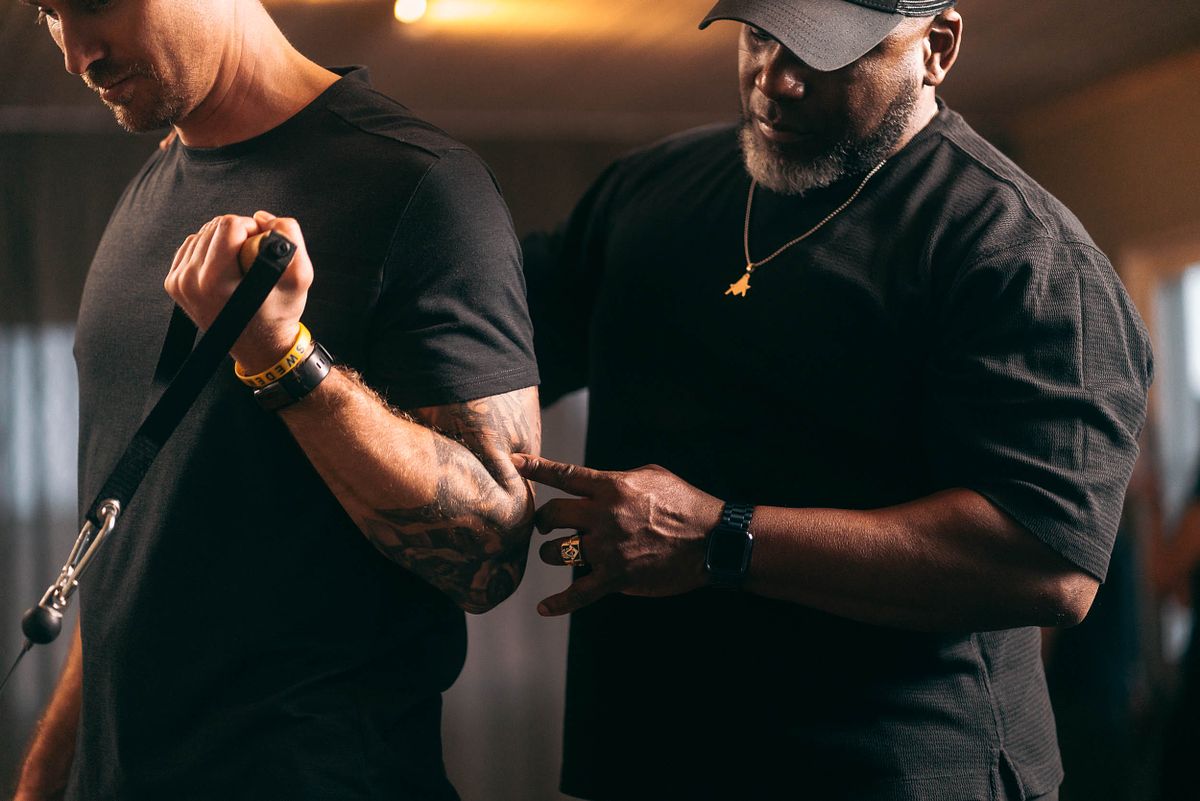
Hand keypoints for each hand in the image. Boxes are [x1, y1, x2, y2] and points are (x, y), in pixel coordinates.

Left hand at [165, 211, 313, 372]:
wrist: (260, 346)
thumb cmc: (279, 315)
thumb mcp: (299, 277)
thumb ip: (289, 237)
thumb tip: (261, 218)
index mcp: (213, 280)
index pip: (228, 224)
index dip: (252, 229)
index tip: (261, 247)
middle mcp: (190, 281)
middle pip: (214, 226)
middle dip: (238, 235)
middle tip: (253, 258)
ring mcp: (179, 283)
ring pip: (202, 234)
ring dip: (224, 243)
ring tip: (240, 266)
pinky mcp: (174, 283)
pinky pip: (192, 247)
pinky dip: (210, 251)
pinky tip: (225, 269)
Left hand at [511, 454, 722, 615]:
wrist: (711, 540)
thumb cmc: (685, 503)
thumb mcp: (652, 475)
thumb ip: (619, 478)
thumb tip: (598, 482)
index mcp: (611, 486)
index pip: (565, 475)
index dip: (536, 467)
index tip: (513, 462)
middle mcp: (603, 515)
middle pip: (552, 514)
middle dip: (542, 519)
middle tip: (543, 524)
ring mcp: (607, 548)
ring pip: (556, 551)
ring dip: (550, 552)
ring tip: (554, 552)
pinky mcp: (616, 577)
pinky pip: (578, 593)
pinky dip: (559, 603)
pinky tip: (544, 608)